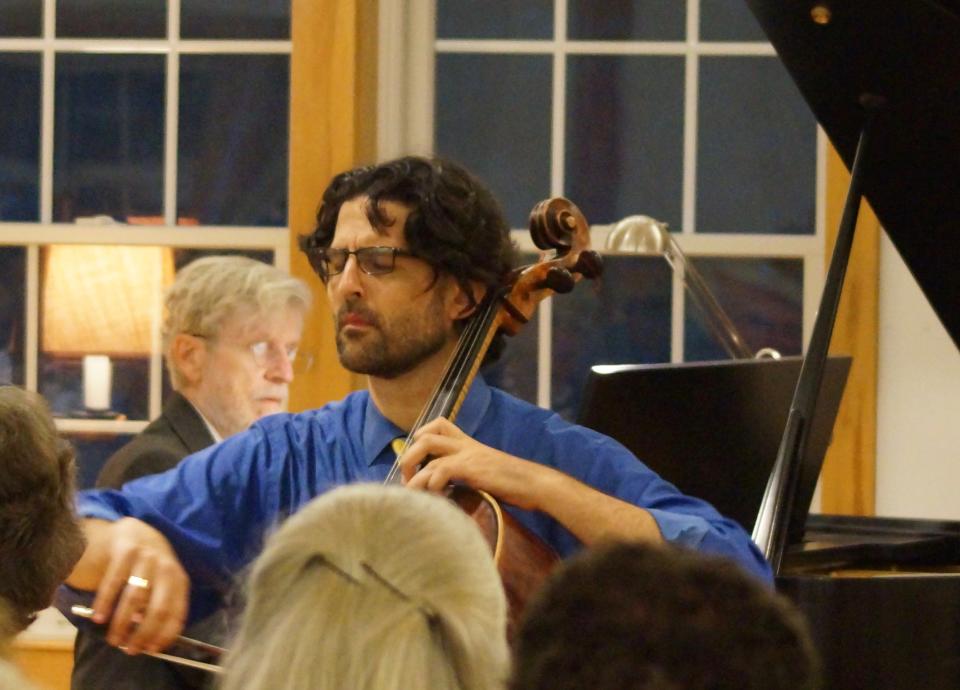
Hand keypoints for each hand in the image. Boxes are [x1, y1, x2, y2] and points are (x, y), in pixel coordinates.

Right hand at [87, 518, 189, 654]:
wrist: (134, 531)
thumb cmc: (148, 566)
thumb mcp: (161, 583)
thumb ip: (156, 605)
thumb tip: (146, 638)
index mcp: (179, 580)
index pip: (177, 612)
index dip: (166, 634)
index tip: (152, 650)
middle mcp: (167, 568)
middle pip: (158, 608)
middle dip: (144, 633)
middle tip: (129, 650)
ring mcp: (148, 557)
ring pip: (136, 597)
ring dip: (123, 623)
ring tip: (113, 640)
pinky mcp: (127, 550)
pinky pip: (115, 581)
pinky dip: (106, 602)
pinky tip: (98, 618)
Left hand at [400, 417, 559, 510]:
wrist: (534, 484)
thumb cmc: (513, 483)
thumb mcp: (485, 473)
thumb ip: (466, 474)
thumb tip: (446, 490)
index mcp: (468, 444)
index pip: (438, 425)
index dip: (420, 438)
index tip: (416, 463)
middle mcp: (465, 445)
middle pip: (425, 435)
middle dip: (408, 457)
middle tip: (408, 481)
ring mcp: (468, 454)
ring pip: (427, 450)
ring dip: (414, 474)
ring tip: (415, 494)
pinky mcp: (472, 468)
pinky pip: (440, 469)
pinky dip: (432, 484)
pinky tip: (437, 498)